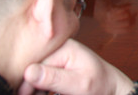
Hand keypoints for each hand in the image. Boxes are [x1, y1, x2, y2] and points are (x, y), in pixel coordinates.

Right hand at [19, 39, 135, 94]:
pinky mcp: (57, 67)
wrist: (111, 89)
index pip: (35, 66)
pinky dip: (40, 89)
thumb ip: (54, 78)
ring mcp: (58, 58)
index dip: (26, 84)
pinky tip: (43, 94)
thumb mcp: (79, 84)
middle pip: (33, 69)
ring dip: (34, 89)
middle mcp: (59, 49)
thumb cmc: (100, 85)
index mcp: (64, 48)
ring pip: (35, 75)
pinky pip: (42, 77)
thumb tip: (28, 72)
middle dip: (29, 86)